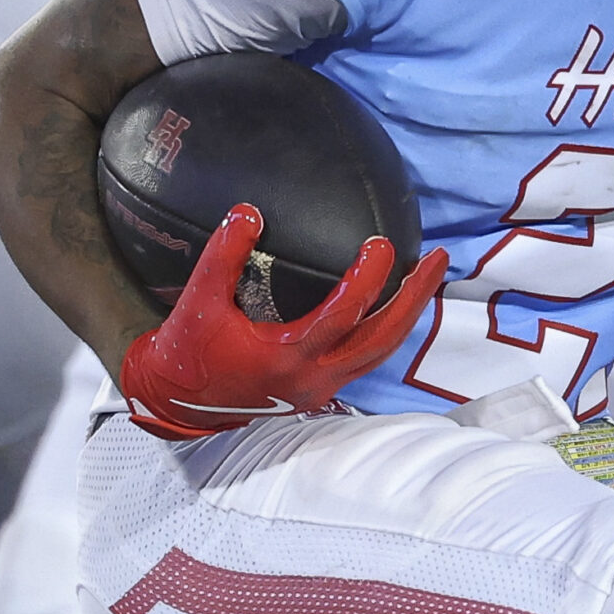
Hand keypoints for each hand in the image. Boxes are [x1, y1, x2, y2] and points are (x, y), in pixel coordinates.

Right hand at [117, 204, 448, 439]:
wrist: (174, 403)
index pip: (344, 316)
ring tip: (426, 277)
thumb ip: (222, 256)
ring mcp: (320, 389)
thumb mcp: (197, 301)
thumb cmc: (186, 352)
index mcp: (288, 357)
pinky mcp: (319, 391)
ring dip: (407, 315)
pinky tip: (393, 303)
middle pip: (384, 340)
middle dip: (415, 299)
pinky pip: (366, 358)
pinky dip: (386, 330)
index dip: (367, 278)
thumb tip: (248, 211)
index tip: (380, 243)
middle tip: (439, 259)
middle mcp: (314, 378)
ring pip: (381, 353)